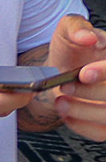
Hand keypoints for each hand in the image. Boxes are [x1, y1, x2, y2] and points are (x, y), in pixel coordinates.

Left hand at [47, 14, 105, 140]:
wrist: (62, 68)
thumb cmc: (71, 48)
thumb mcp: (69, 29)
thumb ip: (77, 27)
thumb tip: (88, 36)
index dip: (104, 72)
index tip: (83, 74)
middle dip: (90, 93)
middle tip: (65, 87)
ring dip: (84, 112)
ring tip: (60, 102)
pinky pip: (101, 133)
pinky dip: (82, 126)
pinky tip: (67, 114)